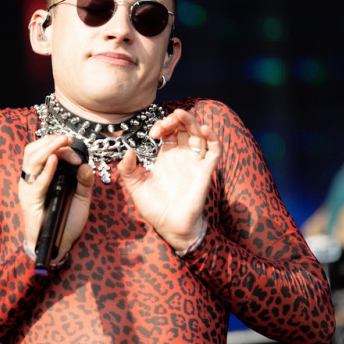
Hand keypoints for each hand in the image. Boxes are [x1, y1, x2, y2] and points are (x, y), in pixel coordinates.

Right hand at [19, 134, 93, 259]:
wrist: (58, 244)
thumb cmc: (66, 221)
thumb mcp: (81, 198)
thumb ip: (85, 181)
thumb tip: (86, 165)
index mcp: (41, 176)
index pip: (44, 150)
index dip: (60, 145)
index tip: (77, 153)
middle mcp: (32, 180)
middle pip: (34, 150)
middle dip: (51, 141)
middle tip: (68, 139)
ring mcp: (29, 189)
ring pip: (31, 160)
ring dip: (48, 148)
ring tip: (62, 142)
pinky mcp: (30, 201)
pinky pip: (37, 183)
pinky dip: (47, 170)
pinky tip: (55, 160)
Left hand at [118, 109, 220, 250]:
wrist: (170, 228)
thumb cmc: (155, 209)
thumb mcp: (135, 188)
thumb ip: (127, 170)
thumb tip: (128, 150)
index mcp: (166, 157)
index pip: (168, 131)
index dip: (161, 125)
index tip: (151, 134)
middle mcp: (182, 156)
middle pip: (183, 127)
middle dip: (174, 119)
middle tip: (163, 124)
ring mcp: (195, 163)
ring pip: (199, 134)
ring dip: (192, 121)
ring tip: (180, 115)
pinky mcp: (205, 172)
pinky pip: (215, 151)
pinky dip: (213, 138)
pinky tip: (204, 129)